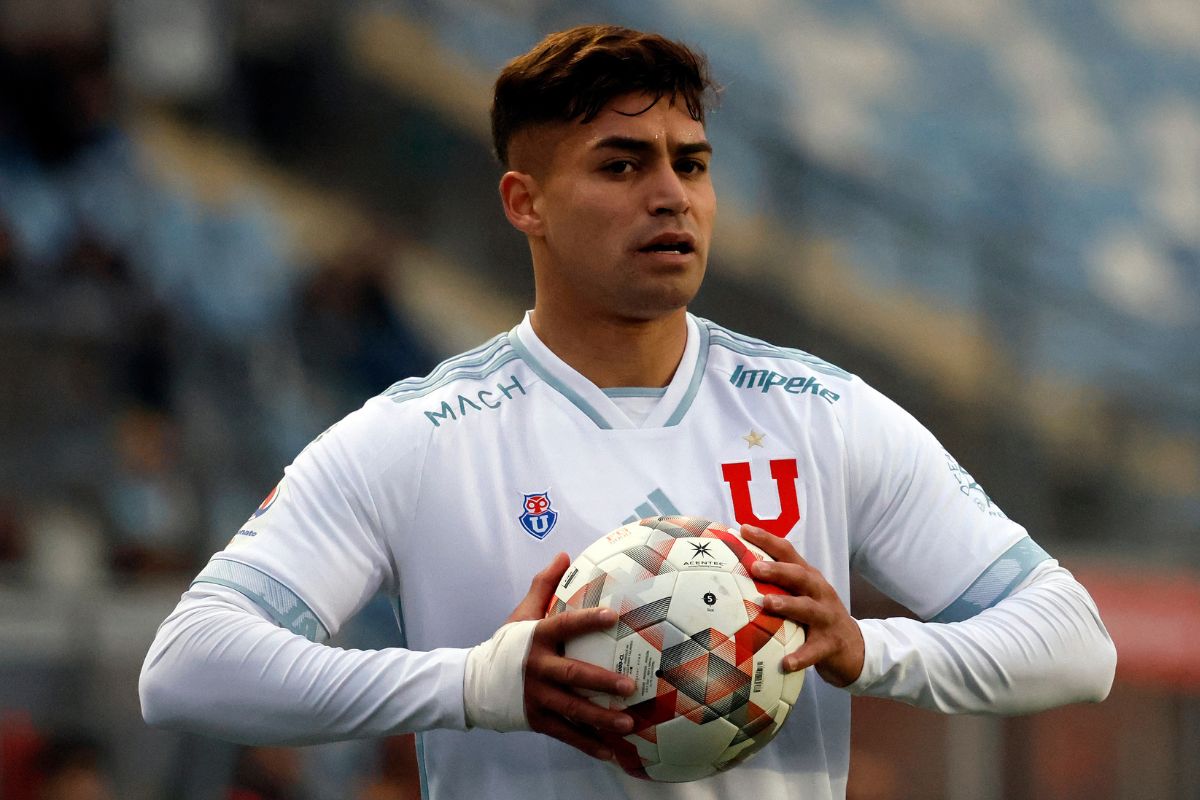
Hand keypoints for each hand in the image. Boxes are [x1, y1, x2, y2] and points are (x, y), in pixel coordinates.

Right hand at [507, 553, 635, 759]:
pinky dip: (588, 744)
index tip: (613, 616)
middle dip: (601, 681)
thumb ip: (543, 585)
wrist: (473, 683)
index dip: (587, 620)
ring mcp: (536, 697)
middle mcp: (537, 669)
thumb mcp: (522, 614)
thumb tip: (564, 554)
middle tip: (629, 686)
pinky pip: (566, 733)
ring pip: (572, 710)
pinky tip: (611, 753)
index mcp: (536, 638)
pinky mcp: (537, 720)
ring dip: (601, 718)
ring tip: (628, 724)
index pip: (564, 626)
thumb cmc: (507, 645)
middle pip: (572, 676)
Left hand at [740, 525, 864, 687]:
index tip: (744, 529)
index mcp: (808, 578)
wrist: (854, 646)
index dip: (767, 539)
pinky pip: (814, 651)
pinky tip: (786, 663)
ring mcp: (826, 617)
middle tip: (754, 568)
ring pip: (808, 609)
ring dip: (788, 605)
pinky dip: (801, 657)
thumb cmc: (816, 616)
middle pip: (800, 576)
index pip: (788, 552)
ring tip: (768, 604)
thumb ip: (776, 583)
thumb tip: (735, 571)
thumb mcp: (801, 595)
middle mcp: (819, 592)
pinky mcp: (830, 644)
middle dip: (778, 570)